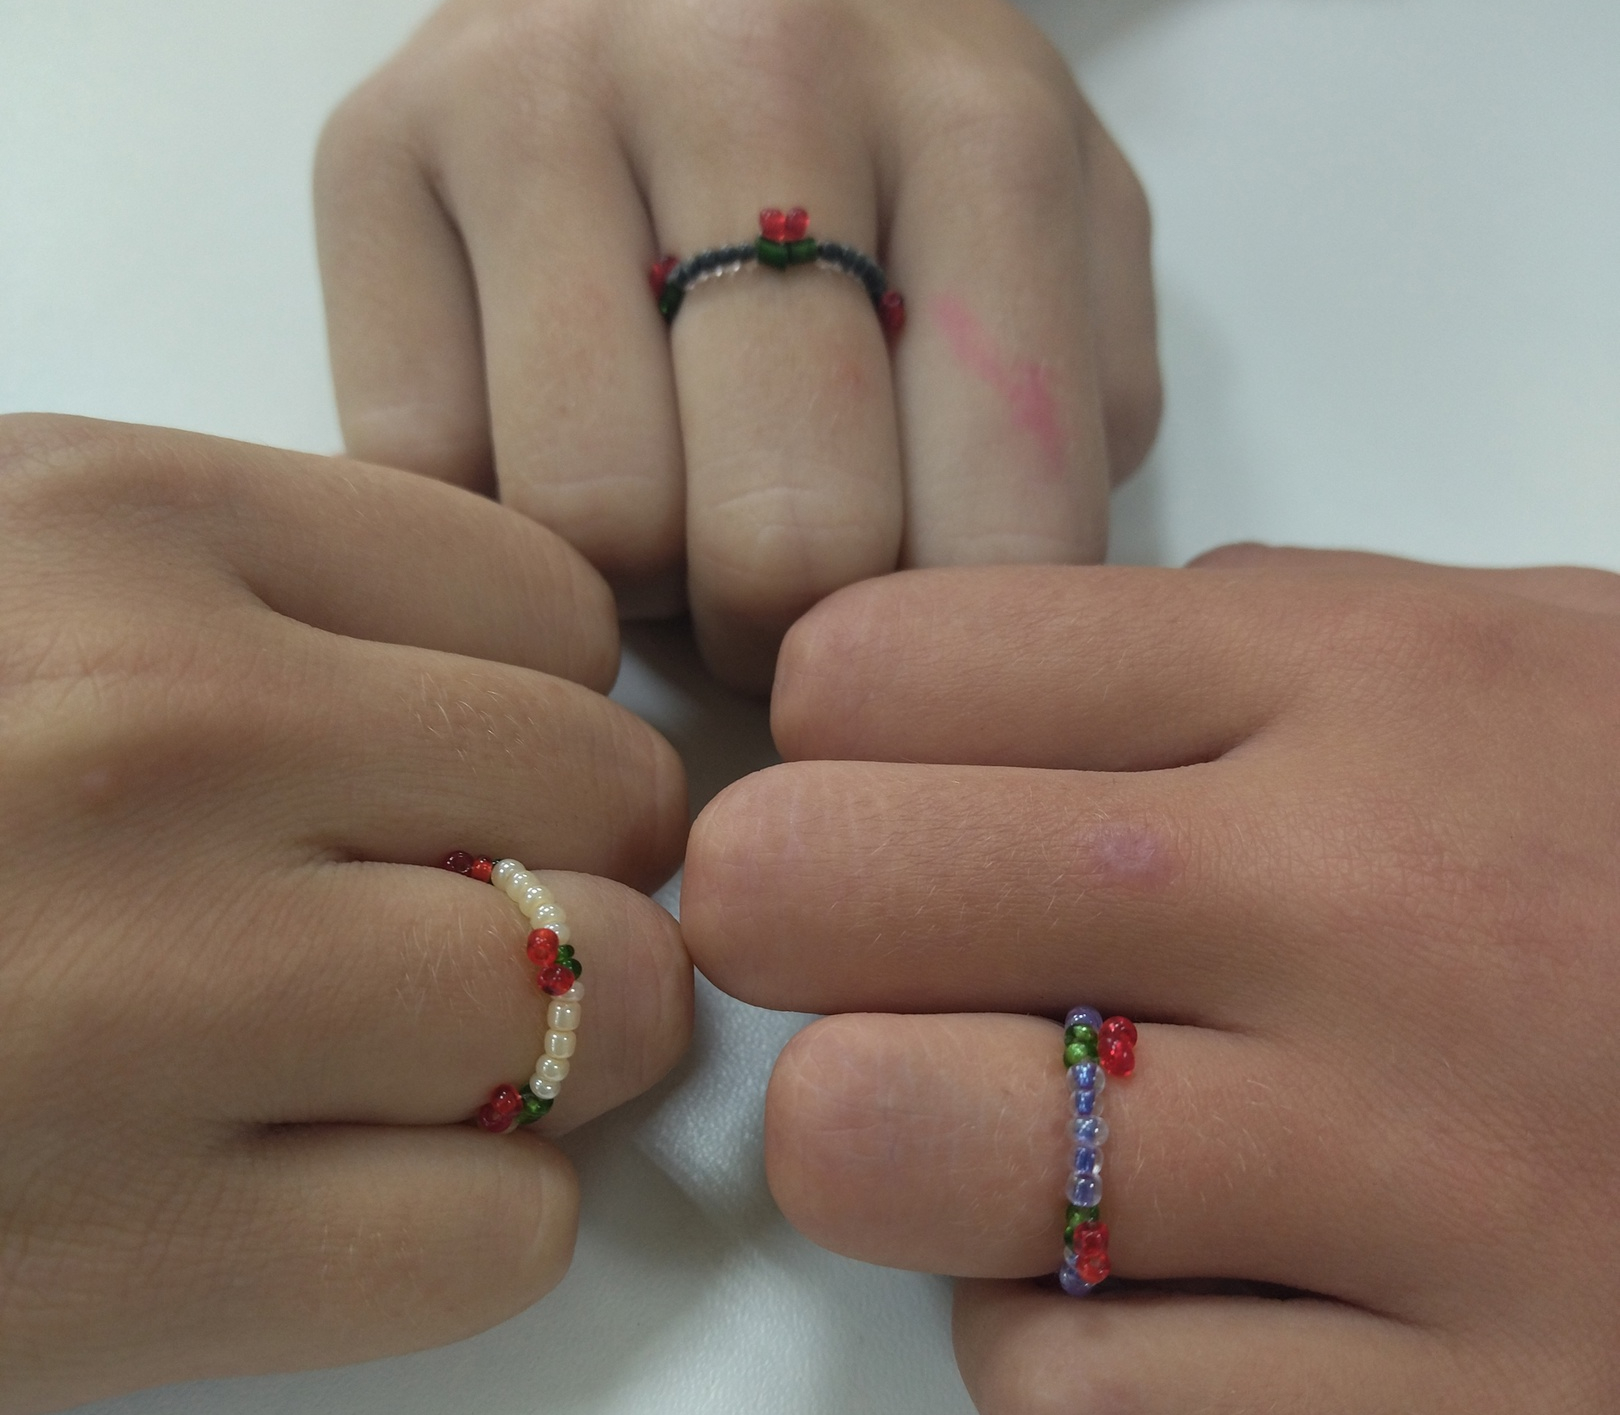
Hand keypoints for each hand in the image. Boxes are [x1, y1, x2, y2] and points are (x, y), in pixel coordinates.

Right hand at [0, 416, 689, 1414]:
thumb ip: (248, 595)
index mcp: (127, 529)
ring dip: (573, 1051)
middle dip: (600, 877)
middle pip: (612, 804)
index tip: (490, 774)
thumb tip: (511, 690)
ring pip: (600, 1012)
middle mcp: (165, 736)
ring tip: (447, 1061)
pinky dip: (485, 1222)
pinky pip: (494, 1234)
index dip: (550, 707)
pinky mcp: (116, 1264)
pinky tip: (363, 1194)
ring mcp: (151, 999)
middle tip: (504, 922)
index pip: (552, 604)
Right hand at [314, 0, 1159, 688]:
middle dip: (781, 632)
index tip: (894, 645)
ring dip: (632, 574)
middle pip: (782, 544)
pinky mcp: (373, 147)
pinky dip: (488, 511)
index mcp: (978, 130)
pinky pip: (423, 470)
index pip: (995, 535)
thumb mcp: (1051, 240)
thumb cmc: (880, 140)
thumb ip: (1071, 419)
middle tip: (763, 592)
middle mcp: (756, 74)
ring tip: (658, 501)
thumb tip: (982, 617)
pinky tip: (542, 437)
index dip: (938, 655)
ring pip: (589, 519)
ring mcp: (542, 96)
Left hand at [682, 552, 1619, 1414]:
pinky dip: (1037, 1366)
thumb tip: (965, 706)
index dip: (812, 741)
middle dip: (780, 926)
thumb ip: (1231, 657)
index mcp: (1348, 672)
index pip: (877, 668)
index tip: (858, 794)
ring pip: (896, 1147)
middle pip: (819, 884)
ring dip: (872, 1149)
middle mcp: (1354, 895)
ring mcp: (1425, 1172)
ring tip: (965, 1139)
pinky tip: (1111, 1309)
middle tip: (859, 963)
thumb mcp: (1505, 648)